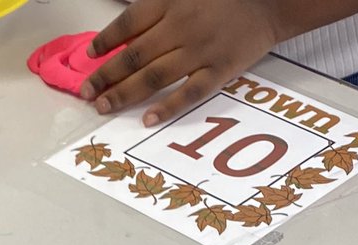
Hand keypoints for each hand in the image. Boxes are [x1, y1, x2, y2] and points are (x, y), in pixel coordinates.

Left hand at [81, 0, 283, 125]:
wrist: (271, 1)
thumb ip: (156, 8)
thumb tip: (125, 25)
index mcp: (172, 2)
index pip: (129, 24)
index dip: (106, 41)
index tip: (89, 57)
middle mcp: (182, 27)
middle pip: (134, 56)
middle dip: (106, 76)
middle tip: (86, 93)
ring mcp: (200, 51)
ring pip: (154, 77)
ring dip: (124, 94)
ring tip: (103, 107)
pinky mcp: (219, 71)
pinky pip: (188, 93)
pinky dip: (167, 107)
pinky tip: (146, 119)